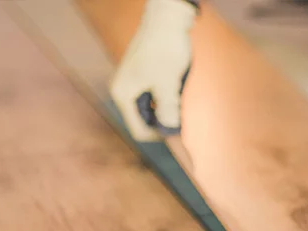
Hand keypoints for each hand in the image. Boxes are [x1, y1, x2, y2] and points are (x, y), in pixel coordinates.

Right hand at [109, 0, 196, 141]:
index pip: (139, 131)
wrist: (168, 19)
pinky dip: (170, 96)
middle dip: (166, 120)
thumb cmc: (165, 49)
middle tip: (184, 111)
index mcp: (123, 95)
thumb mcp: (167, 84)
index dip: (160, 135)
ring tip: (181, 94)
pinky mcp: (146, 75)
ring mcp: (135, 82)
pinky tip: (179, 86)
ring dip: (169, 107)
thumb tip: (171, 129)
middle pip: (147, 120)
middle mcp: (125, 90)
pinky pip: (158, 95)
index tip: (180, 129)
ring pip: (154, 107)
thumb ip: (167, 109)